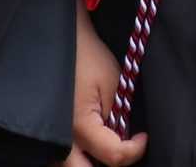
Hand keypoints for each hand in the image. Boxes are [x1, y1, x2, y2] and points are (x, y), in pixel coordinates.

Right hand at [64, 8, 144, 165]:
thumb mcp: (114, 83)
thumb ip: (121, 117)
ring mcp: (53, 140)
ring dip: (91, 163)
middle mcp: (61, 140)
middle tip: (123, 151)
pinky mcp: (52, 135)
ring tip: (107, 147)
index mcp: (80, 127)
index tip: (144, 136)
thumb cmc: (89, 57)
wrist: (63, 42)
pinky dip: (80, 158)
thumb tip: (128, 139)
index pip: (114, 157)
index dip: (136, 151)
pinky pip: (64, 159)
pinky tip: (93, 147)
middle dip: (108, 165)